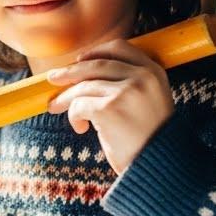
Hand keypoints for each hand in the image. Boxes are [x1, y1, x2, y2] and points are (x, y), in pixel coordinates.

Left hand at [46, 39, 174, 174]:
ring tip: (56, 107)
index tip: (79, 60)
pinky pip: (79, 105)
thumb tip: (82, 76)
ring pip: (83, 86)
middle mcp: (142, 77)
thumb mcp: (147, 102)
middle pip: (95, 65)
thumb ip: (127, 84)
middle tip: (53, 79)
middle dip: (70, 72)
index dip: (95, 52)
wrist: (161, 167)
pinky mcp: (110, 108)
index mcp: (154, 72)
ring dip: (66, 98)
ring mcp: (126, 91)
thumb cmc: (149, 139)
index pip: (119, 48)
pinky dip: (73, 116)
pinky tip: (81, 128)